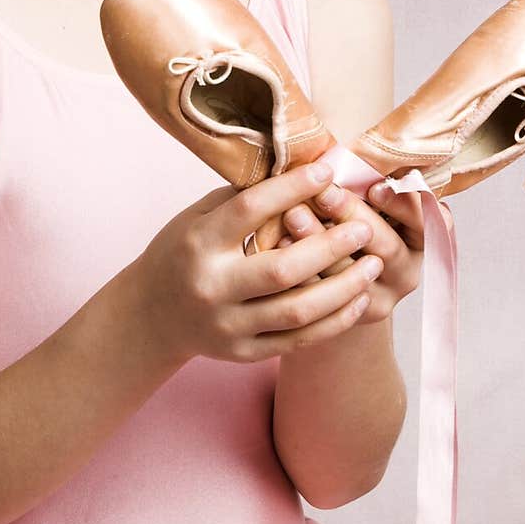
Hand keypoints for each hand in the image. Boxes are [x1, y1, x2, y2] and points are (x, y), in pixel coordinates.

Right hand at [135, 162, 386, 364]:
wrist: (150, 315)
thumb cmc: (181, 253)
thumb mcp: (196, 217)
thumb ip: (241, 199)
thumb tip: (296, 170)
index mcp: (200, 243)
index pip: (251, 210)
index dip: (292, 188)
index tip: (327, 171)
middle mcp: (213, 286)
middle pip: (283, 269)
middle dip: (331, 246)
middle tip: (364, 226)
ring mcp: (228, 325)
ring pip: (298, 311)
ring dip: (343, 287)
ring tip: (374, 264)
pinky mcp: (243, 353)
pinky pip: (298, 341)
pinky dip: (333, 321)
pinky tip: (357, 300)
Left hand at [277, 176, 452, 323]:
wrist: (343, 281)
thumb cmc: (358, 223)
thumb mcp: (375, 204)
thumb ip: (371, 182)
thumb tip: (350, 145)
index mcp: (421, 241)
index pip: (424, 221)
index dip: (402, 204)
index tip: (374, 187)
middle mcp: (406, 273)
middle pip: (385, 247)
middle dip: (353, 216)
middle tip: (324, 193)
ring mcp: (380, 300)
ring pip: (352, 274)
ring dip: (320, 241)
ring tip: (292, 214)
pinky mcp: (348, 317)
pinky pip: (325, 296)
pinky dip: (301, 270)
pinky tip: (279, 244)